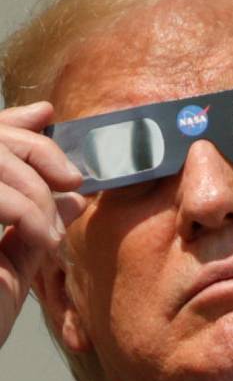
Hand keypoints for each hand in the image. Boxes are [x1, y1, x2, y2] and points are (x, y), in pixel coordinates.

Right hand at [0, 103, 82, 349]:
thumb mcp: (15, 262)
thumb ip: (36, 221)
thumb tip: (71, 190)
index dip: (13, 122)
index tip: (48, 119)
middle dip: (37, 152)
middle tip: (72, 182)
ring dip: (36, 192)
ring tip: (51, 233)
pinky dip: (28, 213)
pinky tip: (43, 240)